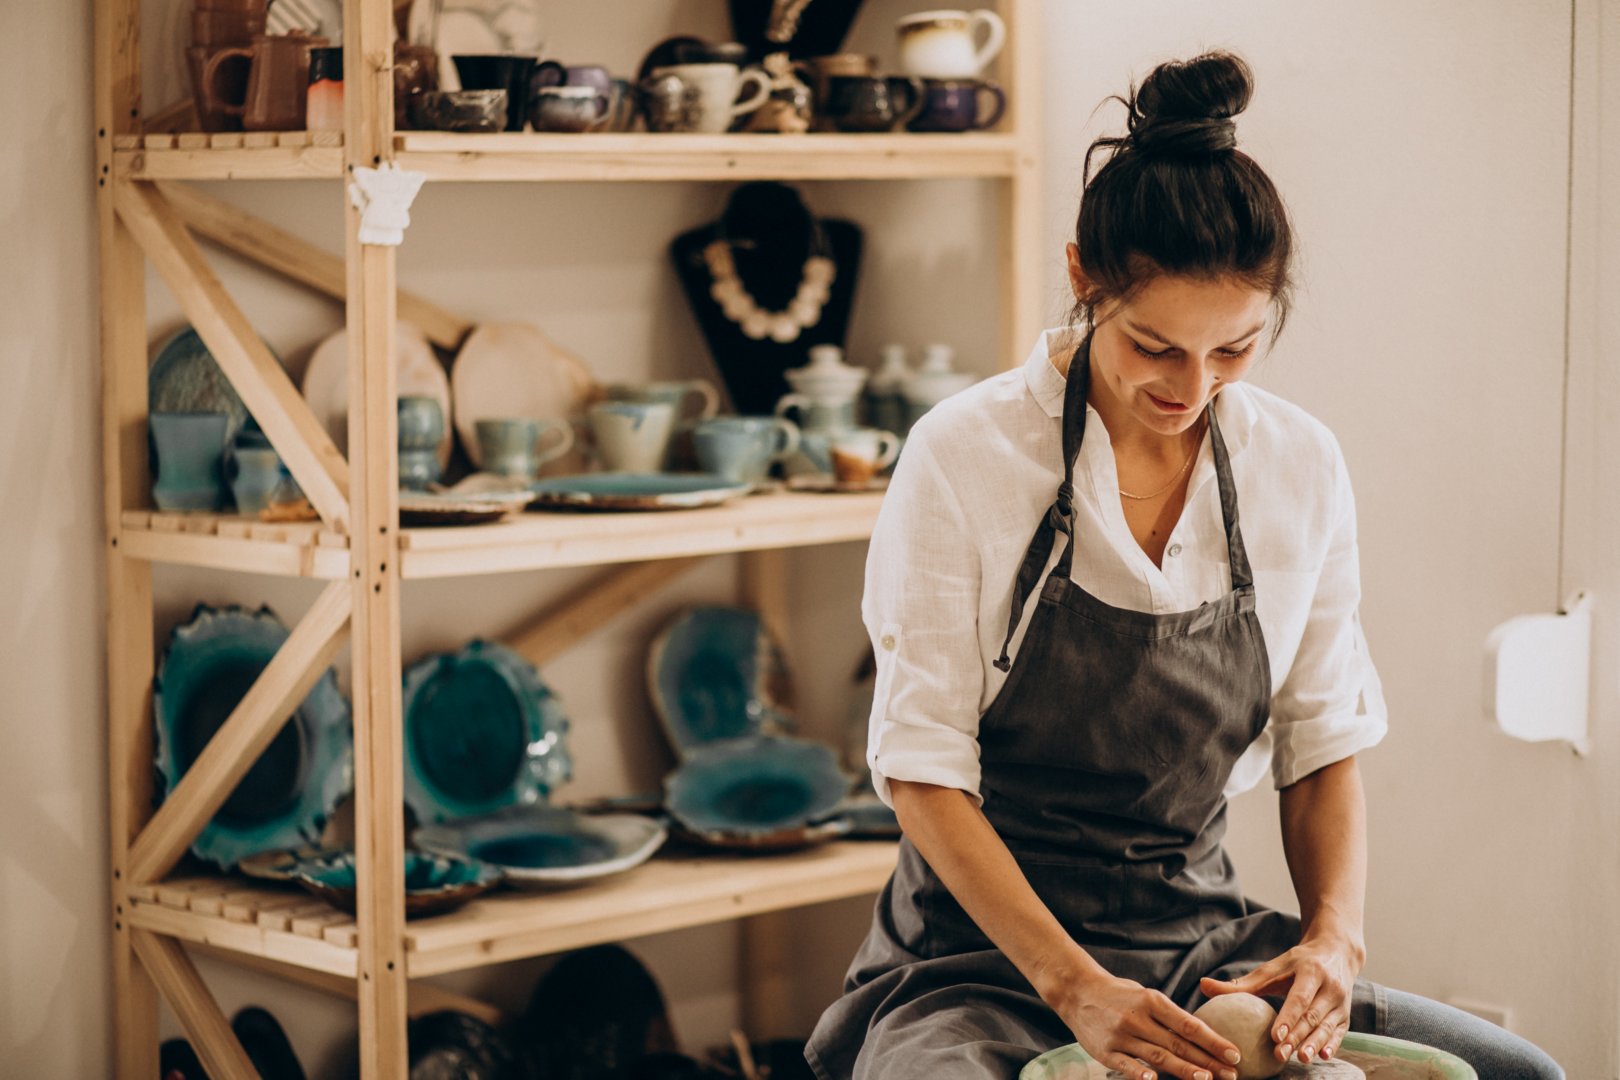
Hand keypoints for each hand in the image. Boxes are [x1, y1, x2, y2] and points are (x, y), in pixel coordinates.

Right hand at [1052, 972, 1241, 1079]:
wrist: (1077, 991)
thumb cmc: (1119, 995)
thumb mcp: (1146, 996)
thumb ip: (1169, 1016)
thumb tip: (1202, 1035)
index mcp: (1152, 1000)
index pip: (1189, 1025)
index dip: (1214, 1041)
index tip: (1234, 1054)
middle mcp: (1138, 1017)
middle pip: (1178, 1043)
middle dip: (1207, 1061)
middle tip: (1231, 1075)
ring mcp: (1120, 1035)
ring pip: (1158, 1056)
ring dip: (1184, 1070)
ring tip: (1206, 1079)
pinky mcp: (1105, 1051)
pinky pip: (1126, 1065)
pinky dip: (1141, 1074)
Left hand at [1198, 933, 1363, 1066]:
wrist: (1336, 953)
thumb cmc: (1297, 963)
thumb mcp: (1272, 968)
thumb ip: (1240, 983)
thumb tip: (1203, 986)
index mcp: (1311, 971)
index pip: (1299, 997)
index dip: (1288, 1016)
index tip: (1275, 1035)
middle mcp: (1330, 986)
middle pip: (1312, 1015)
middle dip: (1297, 1036)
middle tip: (1280, 1054)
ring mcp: (1341, 1002)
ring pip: (1327, 1026)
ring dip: (1315, 1043)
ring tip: (1301, 1059)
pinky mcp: (1345, 1015)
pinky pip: (1340, 1032)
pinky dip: (1333, 1044)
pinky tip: (1323, 1057)